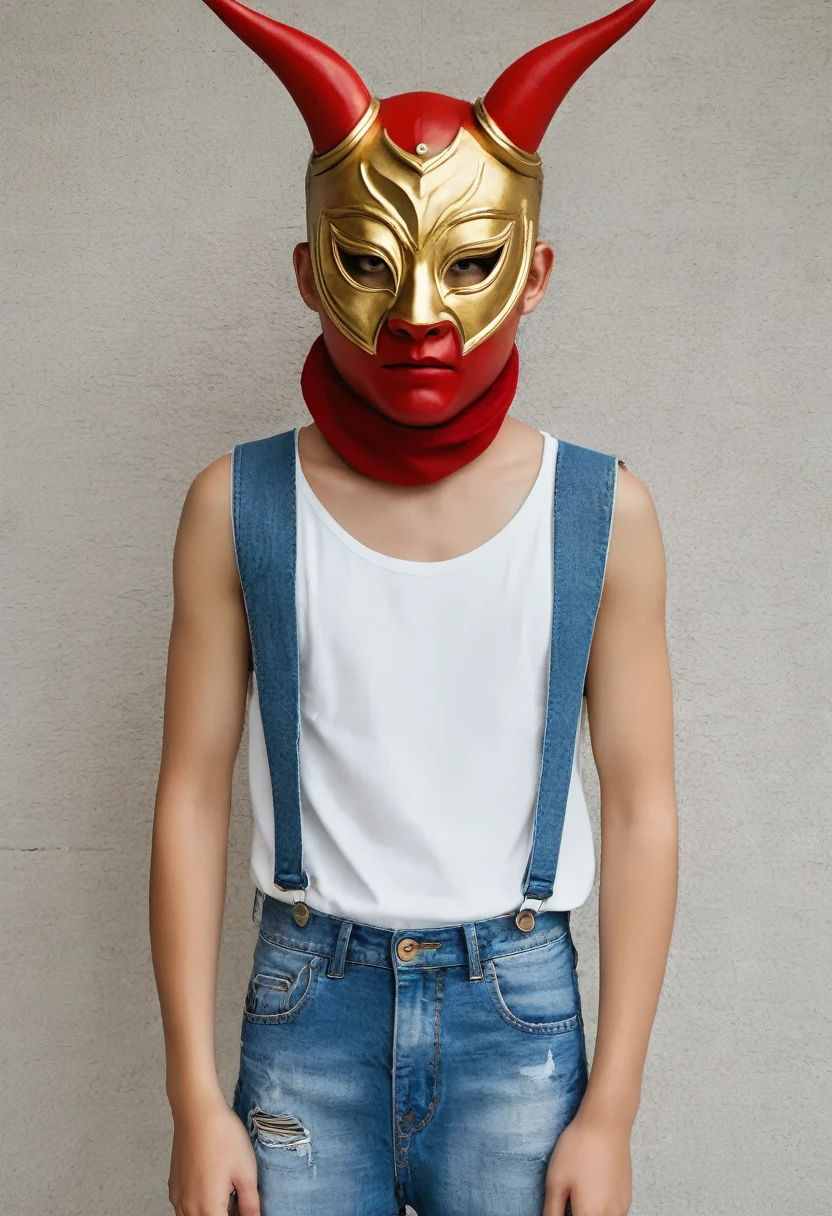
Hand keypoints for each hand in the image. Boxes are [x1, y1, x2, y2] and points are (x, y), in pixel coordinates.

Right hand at [167, 1091, 259, 1215]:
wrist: (197, 1111)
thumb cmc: (223, 1138)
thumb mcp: (246, 1173)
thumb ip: (250, 1205)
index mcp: (208, 1209)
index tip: (246, 1210)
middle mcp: (188, 1208)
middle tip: (240, 1205)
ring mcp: (178, 1198)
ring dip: (212, 1213)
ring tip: (230, 1198)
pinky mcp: (174, 1186)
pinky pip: (185, 1209)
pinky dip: (200, 1207)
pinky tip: (214, 1189)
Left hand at [543, 1110, 631, 1215]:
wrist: (607, 1124)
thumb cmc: (579, 1149)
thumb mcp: (556, 1181)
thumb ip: (552, 1212)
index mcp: (590, 1215)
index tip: (560, 1207)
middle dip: (577, 1214)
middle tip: (567, 1201)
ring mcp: (622, 1208)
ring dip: (589, 1213)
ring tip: (578, 1196)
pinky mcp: (627, 1197)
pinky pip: (613, 1214)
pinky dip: (601, 1210)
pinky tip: (592, 1192)